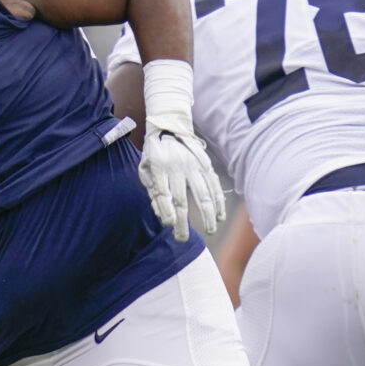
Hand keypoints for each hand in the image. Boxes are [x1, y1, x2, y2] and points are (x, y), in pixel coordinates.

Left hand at [139, 119, 225, 242]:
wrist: (170, 127)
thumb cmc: (154, 153)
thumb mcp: (145, 168)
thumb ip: (152, 190)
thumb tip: (161, 214)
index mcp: (158, 167)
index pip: (162, 192)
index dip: (165, 210)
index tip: (169, 225)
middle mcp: (177, 166)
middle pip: (182, 198)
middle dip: (183, 221)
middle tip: (183, 238)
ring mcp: (194, 165)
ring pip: (203, 193)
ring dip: (207, 214)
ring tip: (210, 230)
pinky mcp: (206, 165)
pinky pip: (214, 186)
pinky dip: (219, 202)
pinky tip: (220, 216)